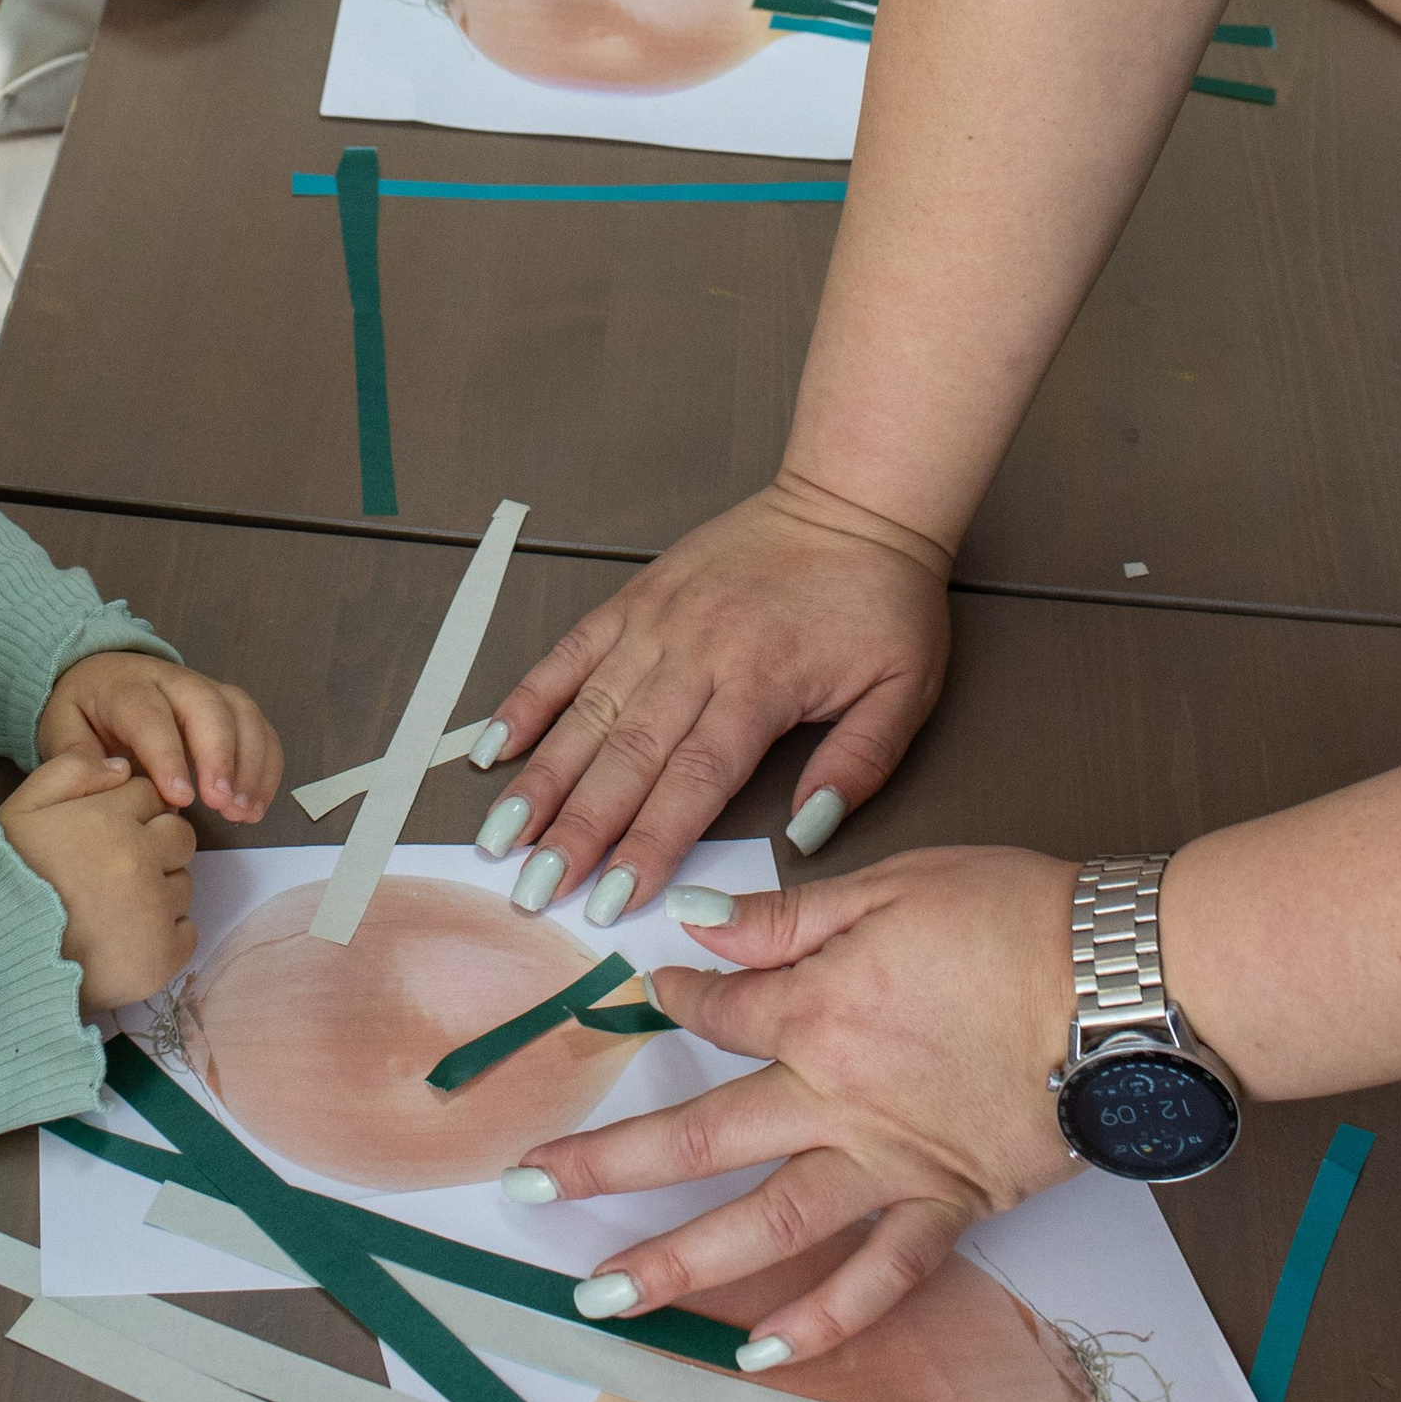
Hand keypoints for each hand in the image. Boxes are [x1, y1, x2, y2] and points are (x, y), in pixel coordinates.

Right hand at [0, 750, 196, 1006]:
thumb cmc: (6, 885)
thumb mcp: (20, 811)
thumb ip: (69, 772)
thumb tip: (121, 767)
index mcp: (110, 819)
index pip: (150, 795)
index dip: (131, 812)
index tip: (108, 835)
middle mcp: (141, 858)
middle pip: (179, 836)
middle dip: (156, 846)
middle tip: (118, 873)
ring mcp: (156, 909)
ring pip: (183, 883)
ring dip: (160, 891)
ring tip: (116, 911)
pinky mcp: (163, 956)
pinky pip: (187, 931)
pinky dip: (166, 935)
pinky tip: (129, 939)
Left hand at [38, 650, 282, 822]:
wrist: (101, 676)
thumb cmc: (83, 712)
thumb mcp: (61, 729)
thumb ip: (77, 755)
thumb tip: (112, 778)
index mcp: (125, 687)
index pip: (151, 716)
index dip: (169, 756)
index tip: (182, 799)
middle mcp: (172, 680)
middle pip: (207, 706)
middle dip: (221, 756)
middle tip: (223, 804)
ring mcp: (205, 689)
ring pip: (241, 712)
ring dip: (251, 763)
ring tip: (245, 812)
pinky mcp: (227, 705)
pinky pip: (259, 726)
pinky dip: (266, 764)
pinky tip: (257, 803)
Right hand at [470, 476, 952, 910]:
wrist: (852, 500)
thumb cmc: (879, 597)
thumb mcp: (905, 688)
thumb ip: (859, 764)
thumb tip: (807, 832)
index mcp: (761, 683)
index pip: (693, 781)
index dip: (647, 844)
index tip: (608, 900)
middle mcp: (696, 653)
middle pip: (625, 758)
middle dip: (575, 832)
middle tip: (532, 890)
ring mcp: (657, 621)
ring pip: (586, 711)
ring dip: (540, 779)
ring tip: (498, 836)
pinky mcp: (637, 597)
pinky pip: (569, 650)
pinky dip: (529, 697)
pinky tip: (495, 745)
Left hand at [513, 847, 1079, 1357]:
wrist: (1122, 984)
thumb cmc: (1017, 919)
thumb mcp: (891, 885)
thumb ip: (786, 914)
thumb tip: (693, 922)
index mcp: (818, 1008)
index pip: (714, 1013)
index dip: (671, 1001)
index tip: (647, 997)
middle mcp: (835, 1097)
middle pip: (698, 1137)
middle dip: (606, 1164)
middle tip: (530, 1187)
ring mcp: (890, 1163)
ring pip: (766, 1225)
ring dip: (681, 1266)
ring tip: (608, 1297)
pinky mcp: (949, 1205)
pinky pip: (878, 1277)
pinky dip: (822, 1322)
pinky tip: (763, 1355)